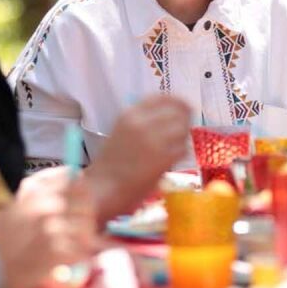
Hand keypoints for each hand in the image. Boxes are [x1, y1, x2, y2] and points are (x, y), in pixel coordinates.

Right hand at [0, 167, 97, 287]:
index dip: (82, 191)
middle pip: (86, 204)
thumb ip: (43, 190)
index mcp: (37, 192)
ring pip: (87, 227)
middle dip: (86, 216)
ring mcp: (53, 228)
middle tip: (80, 227)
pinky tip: (68, 258)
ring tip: (75, 244)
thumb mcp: (17, 204)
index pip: (75, 181)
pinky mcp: (57, 252)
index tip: (80, 201)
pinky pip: (81, 249)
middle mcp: (47, 206)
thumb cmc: (0, 237)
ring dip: (84, 237)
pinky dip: (78, 255)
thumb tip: (75, 175)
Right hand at [84, 94, 191, 224]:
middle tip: (184, 129)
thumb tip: (170, 114)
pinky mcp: (163, 158)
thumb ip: (143, 121)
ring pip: (183, 129)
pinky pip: (182, 149)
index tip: (183, 106)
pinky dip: (180, 153)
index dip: (178, 101)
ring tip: (175, 146)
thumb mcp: (122, 131)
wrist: (102, 189)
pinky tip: (171, 160)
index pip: (163, 98)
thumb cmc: (109, 163)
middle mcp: (143, 123)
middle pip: (178, 112)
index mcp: (130, 114)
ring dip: (183, 137)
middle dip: (185, 120)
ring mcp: (154, 140)